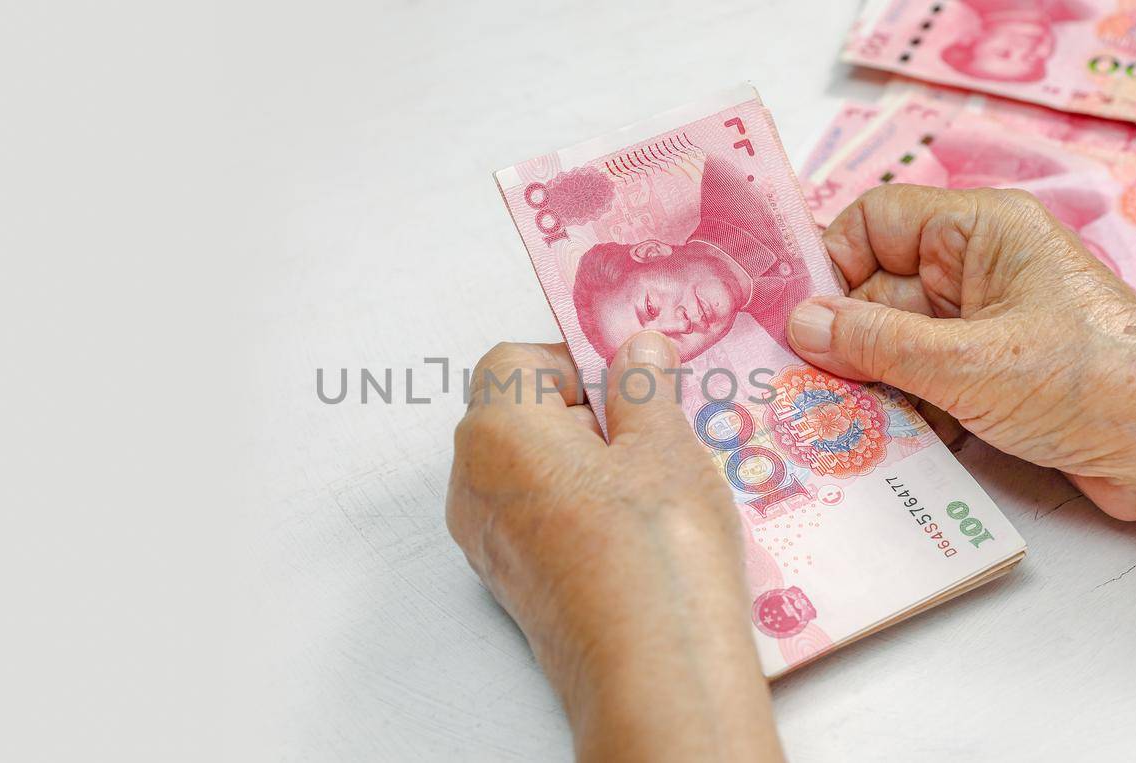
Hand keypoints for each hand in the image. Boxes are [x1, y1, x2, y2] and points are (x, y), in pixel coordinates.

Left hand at [446, 332, 783, 761]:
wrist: (653, 673)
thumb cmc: (654, 552)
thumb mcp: (664, 445)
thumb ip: (643, 387)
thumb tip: (637, 350)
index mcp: (494, 431)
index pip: (514, 361)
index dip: (576, 359)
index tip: (632, 377)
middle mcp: (472, 484)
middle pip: (517, 415)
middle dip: (585, 412)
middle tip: (654, 430)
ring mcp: (486, 540)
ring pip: (530, 471)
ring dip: (587, 463)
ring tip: (654, 484)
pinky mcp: (512, 584)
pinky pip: (538, 519)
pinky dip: (580, 508)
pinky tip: (638, 530)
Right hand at [787, 184, 1135, 632]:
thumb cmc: (1092, 386)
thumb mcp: (968, 365)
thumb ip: (875, 344)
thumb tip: (798, 324)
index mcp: (982, 231)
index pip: (875, 221)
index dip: (831, 265)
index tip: (794, 321)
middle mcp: (980, 267)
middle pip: (876, 289)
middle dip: (842, 340)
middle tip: (798, 387)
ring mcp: (987, 323)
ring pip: (894, 342)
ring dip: (870, 384)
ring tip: (835, 424)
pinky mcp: (993, 374)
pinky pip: (922, 379)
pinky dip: (902, 409)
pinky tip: (884, 444)